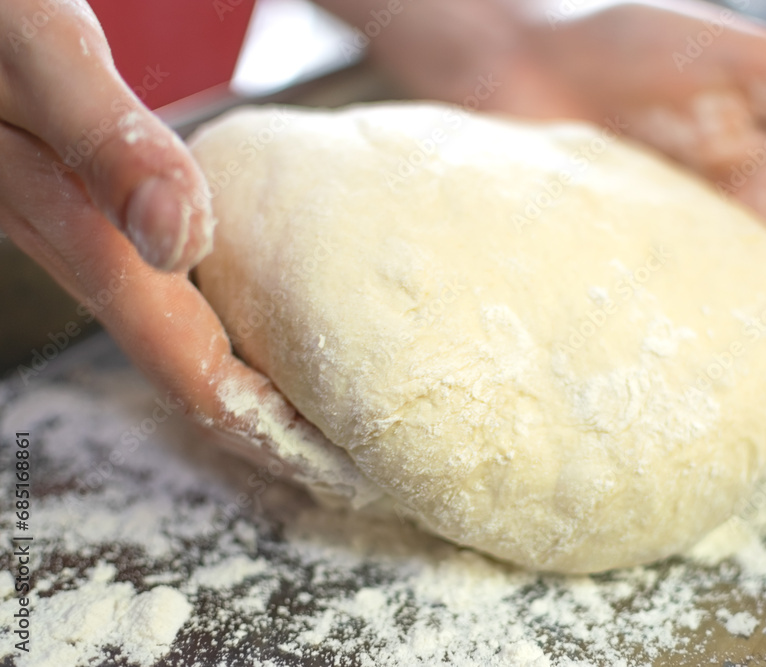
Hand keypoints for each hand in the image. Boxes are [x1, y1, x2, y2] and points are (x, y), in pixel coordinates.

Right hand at [0, 0, 327, 478]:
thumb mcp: (40, 54)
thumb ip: (108, 142)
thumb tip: (178, 238)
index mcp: (81, 232)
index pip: (185, 366)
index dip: (258, 425)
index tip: (331, 460)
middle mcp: (89, 253)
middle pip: (188, 372)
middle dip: (265, 424)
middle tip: (347, 455)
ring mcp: (94, 239)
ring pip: (182, 338)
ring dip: (253, 384)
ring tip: (326, 409)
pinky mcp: (104, 213)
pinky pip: (176, 293)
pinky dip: (236, 324)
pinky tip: (276, 321)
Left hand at [339, 0, 765, 401]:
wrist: (524, 64)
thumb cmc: (634, 49)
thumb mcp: (745, 64)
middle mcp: (735, 244)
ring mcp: (674, 274)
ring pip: (730, 346)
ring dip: (757, 380)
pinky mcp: (617, 289)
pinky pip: (653, 340)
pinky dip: (672, 371)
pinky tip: (676, 391)